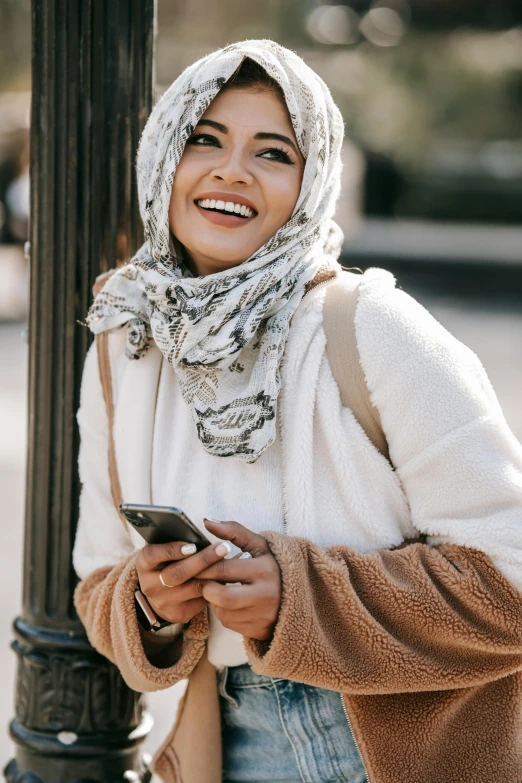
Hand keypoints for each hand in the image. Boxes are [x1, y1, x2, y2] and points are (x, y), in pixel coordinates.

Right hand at [135, 538, 231, 624]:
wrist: (161, 592)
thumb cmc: (169, 560)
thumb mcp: (166, 546)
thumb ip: (180, 535)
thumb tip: (209, 522)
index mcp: (144, 563)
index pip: (153, 555)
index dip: (172, 550)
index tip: (192, 545)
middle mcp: (150, 585)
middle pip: (177, 573)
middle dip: (202, 560)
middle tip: (223, 548)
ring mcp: (163, 602)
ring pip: (193, 588)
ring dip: (215, 574)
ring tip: (232, 560)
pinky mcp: (178, 614)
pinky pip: (202, 600)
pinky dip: (217, 587)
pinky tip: (230, 577)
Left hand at [197, 519, 281, 641]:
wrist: (297, 596)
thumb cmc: (271, 566)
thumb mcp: (258, 545)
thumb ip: (232, 531)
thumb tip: (205, 520)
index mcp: (264, 569)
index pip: (223, 569)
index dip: (204, 567)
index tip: (196, 564)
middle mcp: (265, 595)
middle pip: (220, 596)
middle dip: (207, 588)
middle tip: (204, 580)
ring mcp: (263, 615)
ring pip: (222, 612)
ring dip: (215, 602)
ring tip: (221, 589)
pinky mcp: (258, 630)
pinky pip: (229, 623)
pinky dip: (225, 613)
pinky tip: (233, 603)